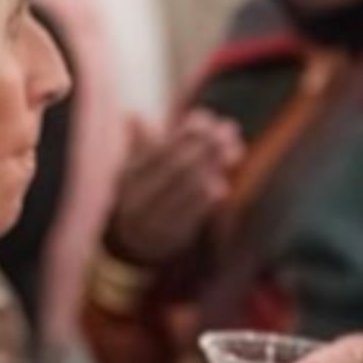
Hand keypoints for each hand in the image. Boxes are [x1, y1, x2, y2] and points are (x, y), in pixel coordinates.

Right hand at [107, 109, 243, 266]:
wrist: (130, 246)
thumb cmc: (141, 196)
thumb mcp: (135, 171)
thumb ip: (141, 146)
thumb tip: (134, 117)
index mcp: (128, 178)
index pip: (160, 149)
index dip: (186, 133)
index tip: (207, 118)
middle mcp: (137, 199)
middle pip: (177, 166)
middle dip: (206, 146)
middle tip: (229, 130)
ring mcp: (153, 220)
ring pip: (187, 189)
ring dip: (214, 168)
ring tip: (234, 151)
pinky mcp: (170, 238)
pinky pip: (193, 216)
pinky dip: (208, 199)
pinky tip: (221, 186)